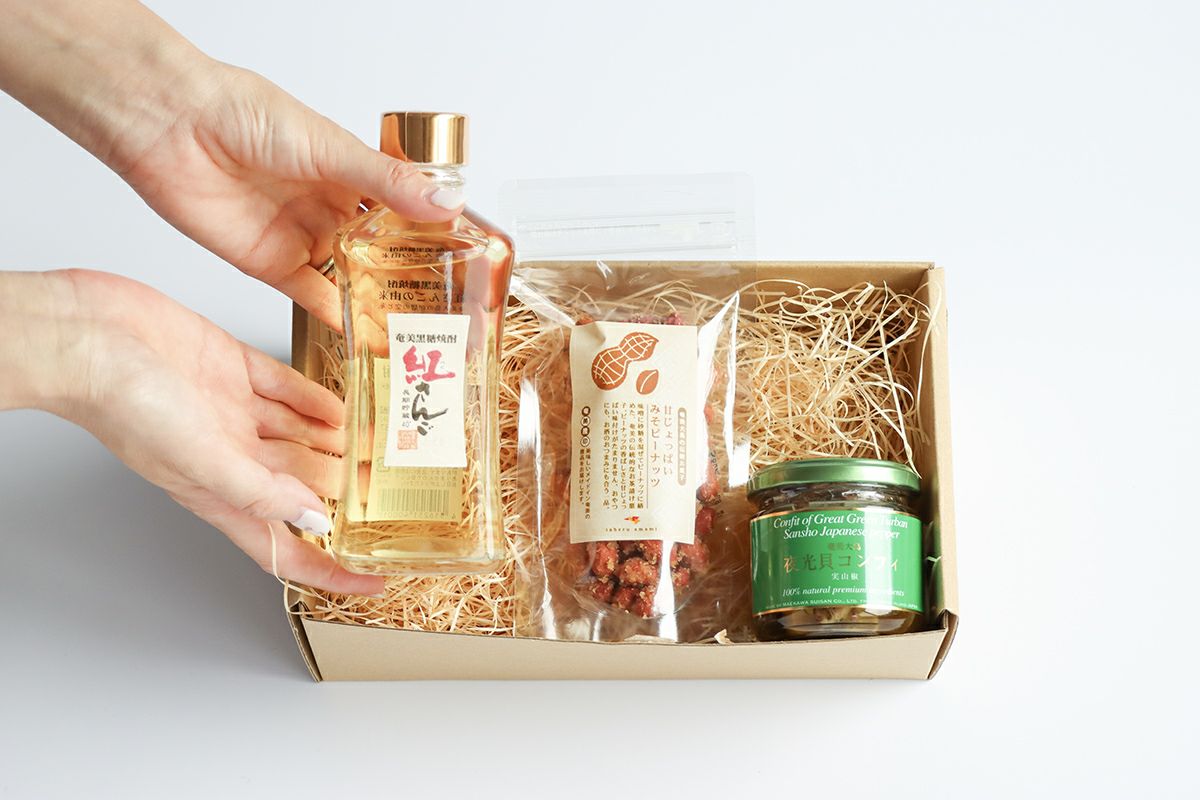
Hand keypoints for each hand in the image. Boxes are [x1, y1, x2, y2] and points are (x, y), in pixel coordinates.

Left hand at [0, 0, 462, 328]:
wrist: (172, 127)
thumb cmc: (244, 114)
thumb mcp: (330, 148)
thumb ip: (387, 183)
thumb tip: (445, 204)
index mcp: (348, 172)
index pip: (401, 209)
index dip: (429, 233)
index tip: (465, 257)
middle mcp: (327, 206)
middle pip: (378, 249)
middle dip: (408, 274)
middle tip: (446, 303)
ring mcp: (300, 235)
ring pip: (349, 274)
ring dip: (376, 297)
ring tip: (413, 325)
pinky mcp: (269, 263)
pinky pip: (310, 294)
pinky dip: (335, 313)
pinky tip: (361, 331)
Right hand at [4, 269, 383, 595]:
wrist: (88, 335)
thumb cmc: (121, 404)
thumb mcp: (200, 460)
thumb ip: (260, 491)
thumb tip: (311, 518)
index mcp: (218, 493)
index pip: (284, 548)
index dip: (329, 571)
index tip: (373, 584)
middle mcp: (229, 456)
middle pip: (301, 485)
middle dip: (346, 492)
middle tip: (394, 487)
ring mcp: (230, 412)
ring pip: (299, 436)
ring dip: (339, 441)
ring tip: (382, 442)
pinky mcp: (229, 368)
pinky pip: (284, 389)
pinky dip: (315, 398)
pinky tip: (344, 404)